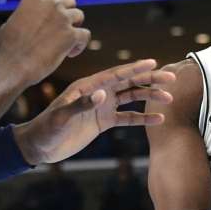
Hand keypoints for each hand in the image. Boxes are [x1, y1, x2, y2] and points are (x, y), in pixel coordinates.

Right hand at [0, 0, 89, 85]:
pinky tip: (71, 53)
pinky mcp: (71, 35)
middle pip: (69, 1)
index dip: (54, 6)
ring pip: (79, 16)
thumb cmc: (6, 49)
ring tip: (67, 43)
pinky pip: (85, 35)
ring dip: (74, 27)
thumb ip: (23, 17)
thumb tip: (26, 20)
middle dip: (67, 14)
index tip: (52, 17)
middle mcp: (51, 5)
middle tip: (62, 29)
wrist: (12, 65)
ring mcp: (63, 18)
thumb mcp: (9, 24)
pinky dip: (80, 44)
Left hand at [14, 59, 174, 164]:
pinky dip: (142, 117)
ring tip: (169, 98)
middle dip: (150, 79)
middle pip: (129, 82)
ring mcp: (102, 106)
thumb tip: (102, 94)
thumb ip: (81, 105)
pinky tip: (158, 119)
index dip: (135, 68)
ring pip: (131, 98)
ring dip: (149, 96)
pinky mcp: (103, 121)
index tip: (153, 63)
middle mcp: (98, 92)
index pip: (116, 74)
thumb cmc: (46, 128)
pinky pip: (127, 117)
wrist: (39, 146)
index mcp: (89, 86)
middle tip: (171, 78)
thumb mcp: (61, 117)